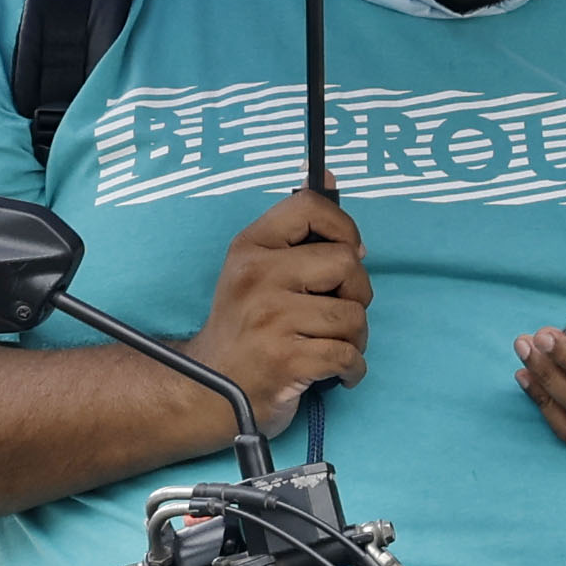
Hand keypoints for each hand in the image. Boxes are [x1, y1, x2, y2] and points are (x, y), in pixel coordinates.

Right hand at [178, 186, 369, 431]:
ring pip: (353, 314)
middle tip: (339, 311)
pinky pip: (348, 355)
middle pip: (347, 262)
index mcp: (250, 248)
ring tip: (334, 345)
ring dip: (356, 337)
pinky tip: (338, 372)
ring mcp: (270, 318)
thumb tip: (329, 177)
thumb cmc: (244, 327)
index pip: (310, 207)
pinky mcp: (286, 359)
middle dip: (357, 292)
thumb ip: (295, 230)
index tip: (348, 254)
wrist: (208, 388)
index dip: (344, 228)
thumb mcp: (256, 269)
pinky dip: (353, 369)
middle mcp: (257, 277)